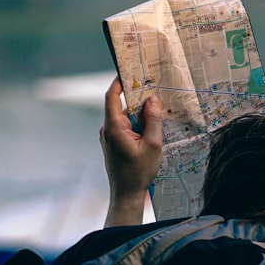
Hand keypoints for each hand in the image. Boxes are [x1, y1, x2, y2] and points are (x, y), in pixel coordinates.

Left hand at [99, 76, 162, 224]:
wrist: (126, 194)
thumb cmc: (139, 171)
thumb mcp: (153, 145)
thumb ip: (152, 120)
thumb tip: (153, 99)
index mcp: (114, 127)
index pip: (111, 97)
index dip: (118, 82)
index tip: (129, 70)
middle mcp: (107, 129)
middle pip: (121, 105)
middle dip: (138, 99)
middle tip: (155, 92)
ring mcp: (108, 136)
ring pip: (124, 117)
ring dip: (139, 115)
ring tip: (157, 115)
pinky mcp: (112, 142)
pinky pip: (124, 126)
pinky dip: (136, 124)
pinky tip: (150, 130)